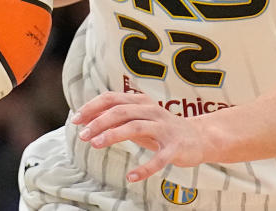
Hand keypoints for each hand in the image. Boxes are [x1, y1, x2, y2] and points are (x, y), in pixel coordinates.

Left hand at [71, 91, 210, 181]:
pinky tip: (131, 177)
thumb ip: (115, 118)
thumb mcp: (137, 119)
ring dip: (113, 135)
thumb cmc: (161, 128)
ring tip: (95, 145)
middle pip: (121, 111)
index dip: (93, 107)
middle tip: (83, 136)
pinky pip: (159, 159)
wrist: (198, 138)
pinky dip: (145, 168)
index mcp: (141, 101)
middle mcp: (152, 111)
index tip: (76, 120)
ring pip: (135, 127)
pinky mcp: (175, 147)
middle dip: (99, 122)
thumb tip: (85, 119)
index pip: (112, 98)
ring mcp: (164, 128)